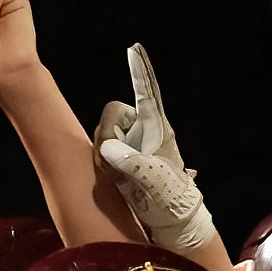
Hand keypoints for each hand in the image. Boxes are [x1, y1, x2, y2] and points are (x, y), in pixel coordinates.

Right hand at [93, 45, 220, 252]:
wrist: (170, 220)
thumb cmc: (170, 199)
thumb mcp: (153, 180)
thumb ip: (129, 162)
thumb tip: (107, 147)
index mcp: (159, 130)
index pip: (147, 94)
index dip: (138, 72)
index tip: (133, 50)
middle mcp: (144, 130)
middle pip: (112, 115)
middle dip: (107, 135)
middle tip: (115, 162)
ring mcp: (132, 142)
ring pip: (103, 133)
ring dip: (105, 154)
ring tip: (122, 177)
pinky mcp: (121, 155)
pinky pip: (101, 148)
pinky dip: (103, 162)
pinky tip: (116, 177)